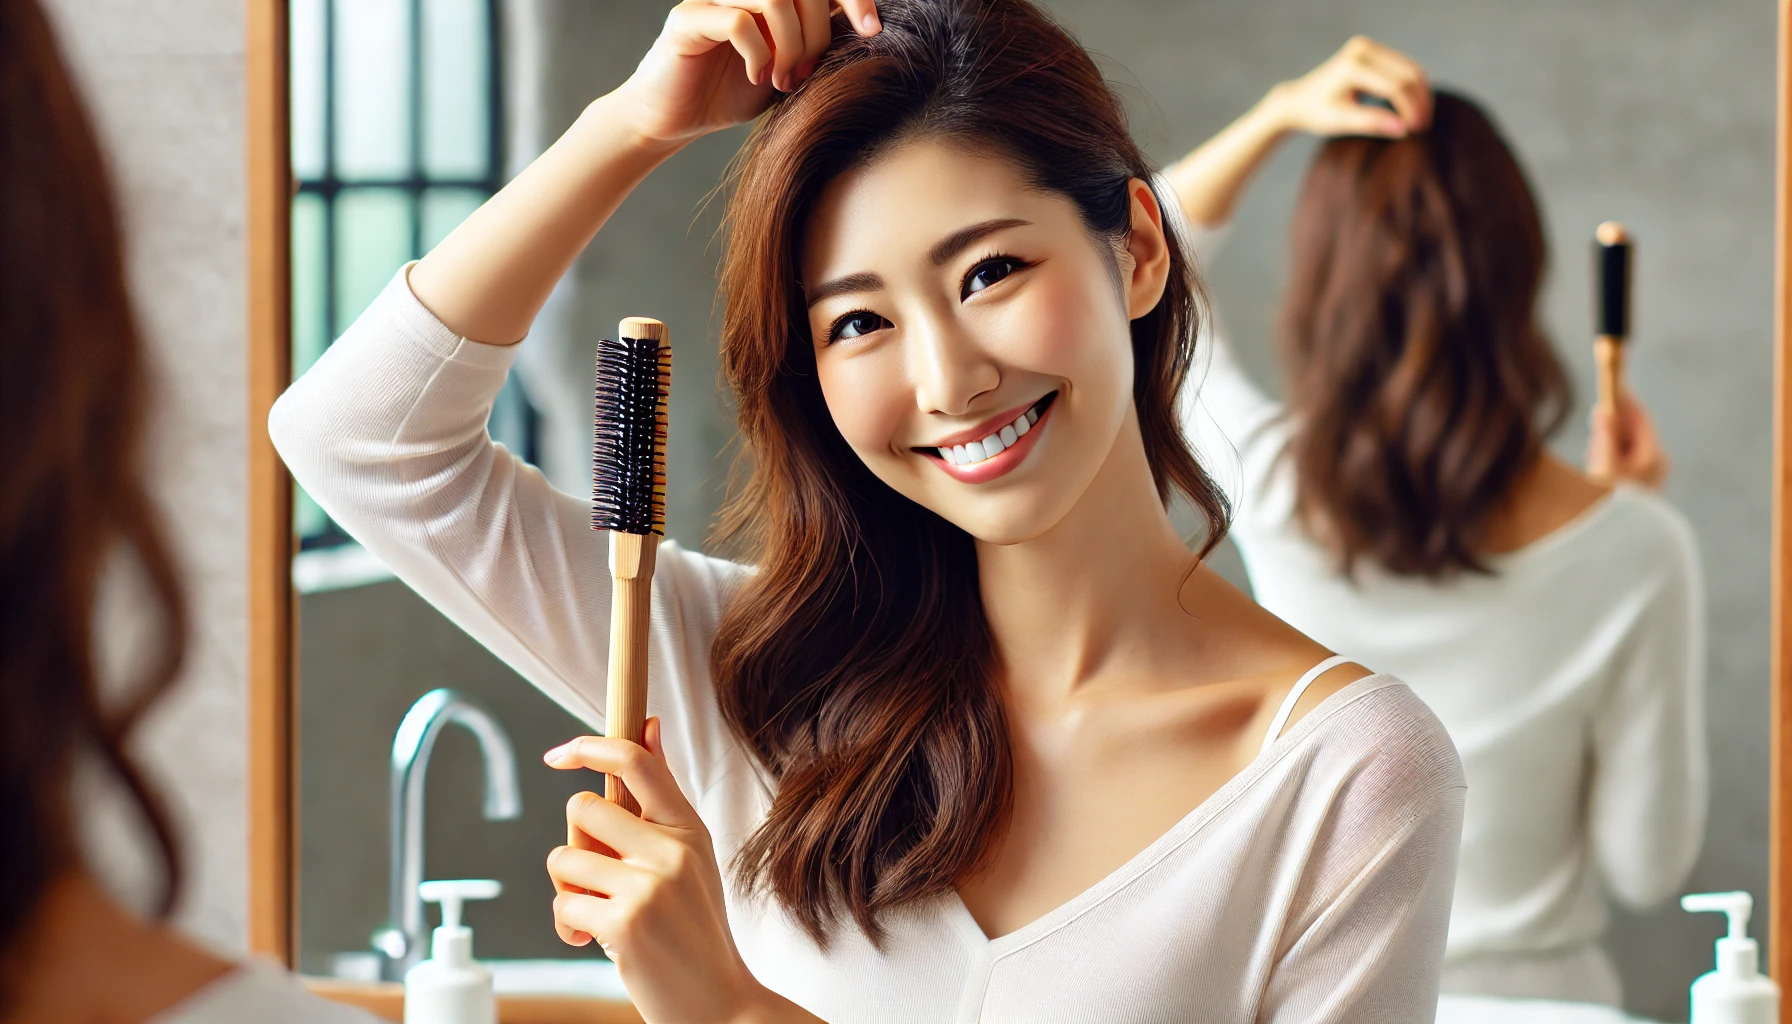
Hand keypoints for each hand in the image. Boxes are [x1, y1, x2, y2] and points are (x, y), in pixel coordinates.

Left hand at [545, 719, 779, 1022]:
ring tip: (598, 912)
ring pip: (564, 857)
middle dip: (575, 841)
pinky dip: (566, 926)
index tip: (560, 754)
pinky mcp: (623, 924)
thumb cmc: (697, 930)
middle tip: (596, 876)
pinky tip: (591, 939)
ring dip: (567, 889)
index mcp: (688, 828)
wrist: (719, 1003)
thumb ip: (664, 798)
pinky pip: (562, 904)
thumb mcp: (693, 856)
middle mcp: (671, 850)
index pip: (636, 761)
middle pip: (582, 808)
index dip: (590, 745)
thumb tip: (649, 726)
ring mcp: (648, 886)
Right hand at [615, 0, 881, 148]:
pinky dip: (757, 53)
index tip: (871, 31)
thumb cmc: (731, 93)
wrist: (673, 120)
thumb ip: (819, 46)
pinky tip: (757, 76)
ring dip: (790, 45)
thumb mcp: (790, 70)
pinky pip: (737, 20)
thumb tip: (866, 32)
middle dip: (818, 33)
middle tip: (806, 74)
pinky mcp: (688, 19)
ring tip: (783, 79)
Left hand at [1262, 36, 1430, 139]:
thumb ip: (1372, 123)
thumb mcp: (1341, 121)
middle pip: (1407, 74)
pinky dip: (1412, 87)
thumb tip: (1404, 129)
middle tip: (1424, 127)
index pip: (1394, 87)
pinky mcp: (1372, 50)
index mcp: (1352, 65)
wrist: (1299, 99)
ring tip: (1421, 119)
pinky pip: (1403, 67)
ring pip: (1410, 69)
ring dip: (1420, 93)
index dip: (1410, 109)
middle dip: (1420, 101)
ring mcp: (1368, 46)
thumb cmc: (1316, 113)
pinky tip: (1413, 107)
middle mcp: (1362, 49)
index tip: (1416, 130)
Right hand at [1587, 390, 1669, 488]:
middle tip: (1594, 422)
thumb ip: (1604, 435)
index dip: (1625, 401)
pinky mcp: (1644, 482)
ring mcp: (1652, 472)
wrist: (1620, 528)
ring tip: (1591, 453)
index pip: (1640, 417)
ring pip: (1630, 446)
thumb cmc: (1612, 497)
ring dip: (1610, 443)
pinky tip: (1598, 465)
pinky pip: (1628, 459)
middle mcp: (1657, 461)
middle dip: (1613, 425)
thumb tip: (1602, 410)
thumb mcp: (1603, 463)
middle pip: (1634, 431)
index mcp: (1653, 454)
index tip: (1612, 389)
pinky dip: (1613, 456)